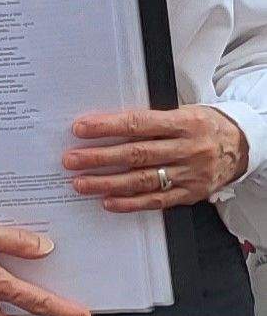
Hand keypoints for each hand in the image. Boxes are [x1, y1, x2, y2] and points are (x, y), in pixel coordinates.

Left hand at [64, 105, 250, 212]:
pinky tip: (108, 201)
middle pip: (137, 154)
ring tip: (80, 183)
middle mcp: (189, 149)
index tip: (80, 129)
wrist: (244, 145)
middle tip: (71, 160)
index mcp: (185, 123)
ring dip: (107, 183)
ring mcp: (191, 173)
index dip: (108, 127)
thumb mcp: (183, 113)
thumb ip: (150, 121)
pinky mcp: (191, 193)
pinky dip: (130, 203)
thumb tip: (104, 125)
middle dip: (99, 158)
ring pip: (143, 180)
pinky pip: (157, 200)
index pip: (139, 124)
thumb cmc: (204, 126)